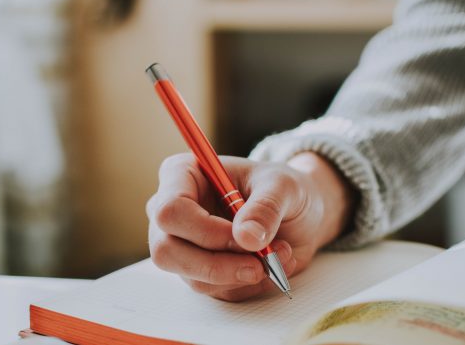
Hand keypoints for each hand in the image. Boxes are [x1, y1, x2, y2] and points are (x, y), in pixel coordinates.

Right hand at [146, 152, 355, 300]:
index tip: (246, 237)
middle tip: (260, 263)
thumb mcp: (284, 186)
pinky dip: (247, 283)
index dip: (205, 230)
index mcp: (182, 175)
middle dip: (217, 264)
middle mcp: (173, 211)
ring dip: (241, 274)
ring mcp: (181, 244)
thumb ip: (266, 207)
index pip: (170, 210)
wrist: (297, 212)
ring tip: (278, 254)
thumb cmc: (282, 188)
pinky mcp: (198, 270)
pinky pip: (214, 290)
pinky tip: (270, 264)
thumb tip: (247, 237)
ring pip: (192, 276)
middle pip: (166, 250)